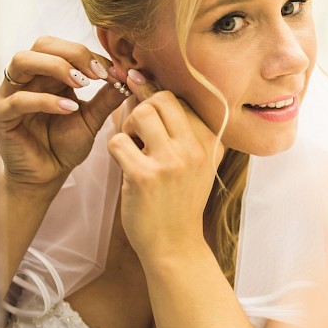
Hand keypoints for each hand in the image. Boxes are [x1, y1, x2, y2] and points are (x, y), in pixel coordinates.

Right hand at [0, 36, 125, 188]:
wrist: (48, 175)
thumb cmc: (66, 145)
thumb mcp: (92, 119)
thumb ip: (107, 98)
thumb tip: (129, 78)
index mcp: (48, 74)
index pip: (65, 47)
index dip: (91, 55)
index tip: (116, 72)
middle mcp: (28, 78)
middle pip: (42, 44)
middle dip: (74, 53)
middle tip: (98, 74)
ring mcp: (11, 94)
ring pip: (23, 61)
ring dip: (57, 67)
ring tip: (83, 84)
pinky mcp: (3, 116)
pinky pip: (19, 99)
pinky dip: (47, 100)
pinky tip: (70, 109)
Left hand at [107, 70, 222, 260]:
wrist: (175, 244)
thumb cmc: (179, 200)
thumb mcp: (196, 163)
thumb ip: (182, 129)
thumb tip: (144, 84)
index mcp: (212, 142)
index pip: (182, 99)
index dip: (157, 98)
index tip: (143, 100)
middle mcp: (197, 148)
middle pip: (161, 99)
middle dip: (142, 110)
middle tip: (139, 134)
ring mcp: (172, 162)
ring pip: (140, 113)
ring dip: (128, 127)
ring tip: (133, 148)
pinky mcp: (145, 176)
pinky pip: (117, 141)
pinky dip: (115, 150)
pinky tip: (125, 166)